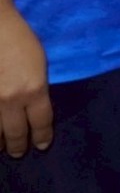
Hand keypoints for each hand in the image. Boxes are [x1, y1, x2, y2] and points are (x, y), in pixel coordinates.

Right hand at [0, 10, 52, 157]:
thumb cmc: (19, 39)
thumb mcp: (39, 64)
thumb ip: (37, 89)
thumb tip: (33, 108)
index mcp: (33, 89)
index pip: (41, 122)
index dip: (42, 137)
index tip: (42, 145)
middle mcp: (10, 100)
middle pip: (16, 133)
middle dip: (19, 145)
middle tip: (19, 152)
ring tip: (1, 148)